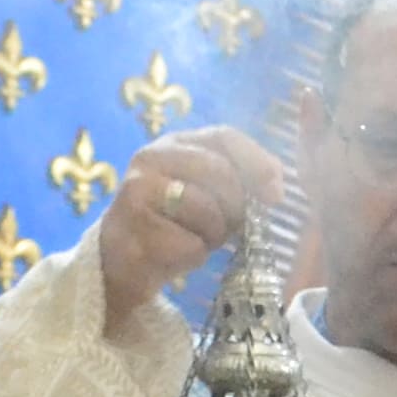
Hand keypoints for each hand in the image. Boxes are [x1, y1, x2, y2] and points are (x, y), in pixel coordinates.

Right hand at [100, 125, 283, 335]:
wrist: (121, 260)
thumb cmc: (175, 222)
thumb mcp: (208, 191)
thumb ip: (240, 179)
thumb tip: (275, 188)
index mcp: (174, 142)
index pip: (225, 136)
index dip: (257, 161)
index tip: (276, 194)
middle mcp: (151, 157)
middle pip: (220, 172)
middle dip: (236, 207)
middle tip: (228, 227)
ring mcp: (137, 191)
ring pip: (207, 211)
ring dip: (214, 234)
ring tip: (196, 238)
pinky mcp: (134, 229)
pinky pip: (191, 245)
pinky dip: (194, 256)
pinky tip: (176, 254)